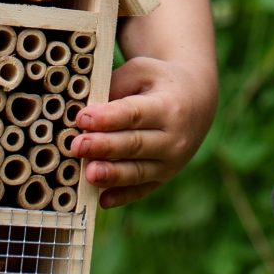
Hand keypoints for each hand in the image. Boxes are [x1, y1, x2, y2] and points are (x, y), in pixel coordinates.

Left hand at [72, 53, 216, 208]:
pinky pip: (142, 190)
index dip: (108, 118)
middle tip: (77, 146)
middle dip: (104, 146)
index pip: (135, 114)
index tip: (82, 117)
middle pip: (135, 144)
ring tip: (89, 174)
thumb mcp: (142, 72)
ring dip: (112, 174)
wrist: (196, 102)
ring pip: (138, 171)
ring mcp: (171, 162)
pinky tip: (103, 200)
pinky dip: (123, 196)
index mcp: (169, 106)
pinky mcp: (163, 178)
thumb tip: (84, 114)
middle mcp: (174, 138)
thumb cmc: (159, 84)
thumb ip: (115, 88)